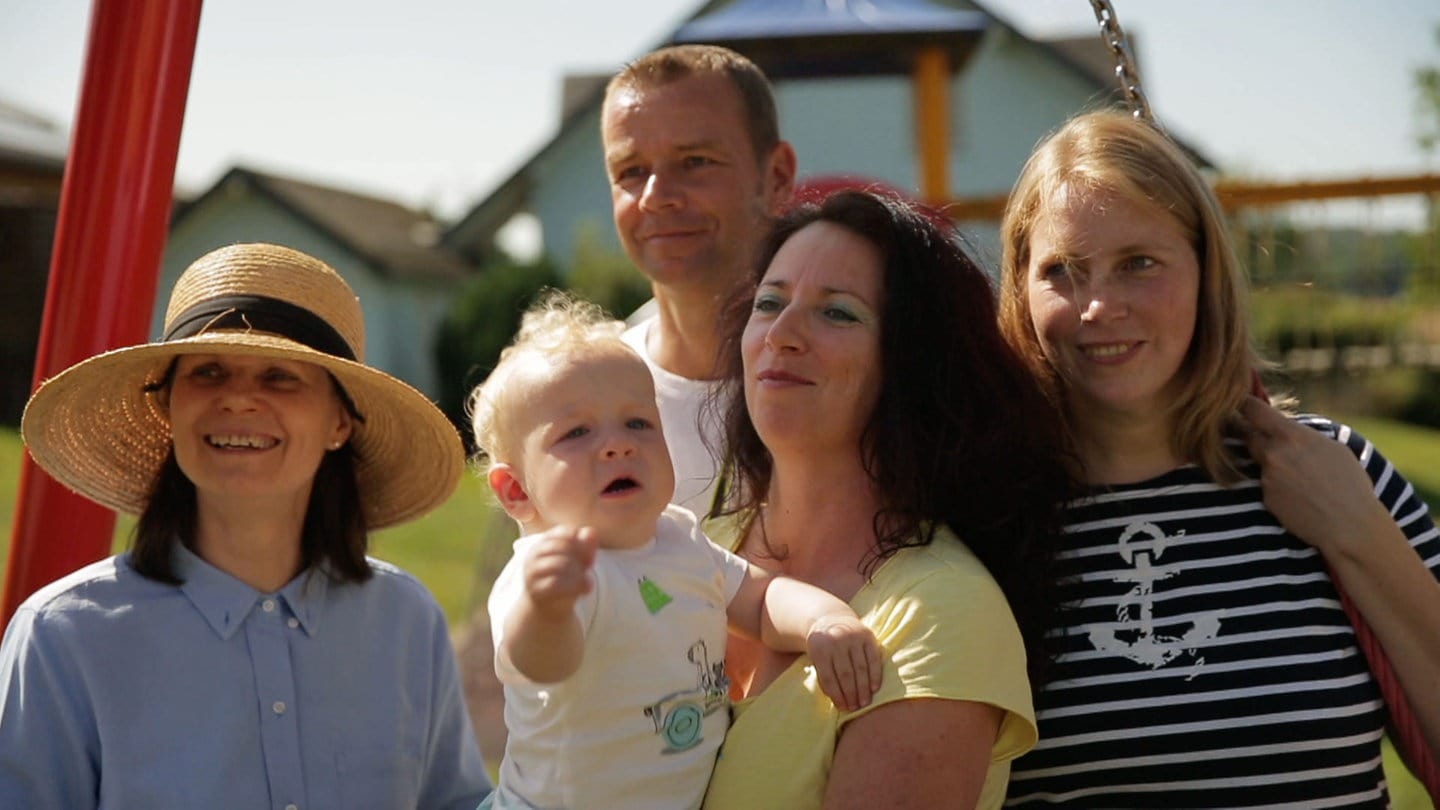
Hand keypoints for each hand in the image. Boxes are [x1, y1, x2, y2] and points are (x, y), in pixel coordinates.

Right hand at [522, 526, 598, 619]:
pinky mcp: (536, 590)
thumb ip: (586, 545)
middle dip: (581, 556)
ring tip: (586, 578)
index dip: (581, 542)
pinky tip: (585, 590)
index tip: (589, 555)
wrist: (549, 609)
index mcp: (543, 543)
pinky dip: (576, 586)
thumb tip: (592, 531)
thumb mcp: (578, 560)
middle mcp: (533, 555)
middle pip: (563, 546)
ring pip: (561, 564)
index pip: (564, 532)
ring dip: (579, 572)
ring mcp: (532, 573)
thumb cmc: (565, 578)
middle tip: (589, 567)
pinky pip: (557, 584)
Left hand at [806, 613, 882, 711]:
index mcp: (820, 649)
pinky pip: (873, 659)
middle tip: (855, 708)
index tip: (842, 708)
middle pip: (845, 674)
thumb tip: (836, 700)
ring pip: (860, 668)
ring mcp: (853, 638)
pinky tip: (874, 689)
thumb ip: (824, 676)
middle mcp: (837, 641)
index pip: (829, 677)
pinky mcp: (868, 636)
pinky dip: (875, 675)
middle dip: (851, 694)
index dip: (836, 695)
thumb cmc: (824, 647)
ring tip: (864, 703)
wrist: (831, 619)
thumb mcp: (816, 658)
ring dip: (863, 689)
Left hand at [1239, 397, 1393, 558]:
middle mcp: (1275, 453)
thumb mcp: (1332, 449)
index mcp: (1293, 435)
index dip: (1243, 405)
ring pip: (1261, 464)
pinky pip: (1266, 487)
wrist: (1350, 524)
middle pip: (1250, 437)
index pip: (1254, 411)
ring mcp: (1267, 476)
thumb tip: (1288, 429)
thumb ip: (1303, 436)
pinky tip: (1300, 497)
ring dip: (1272, 467)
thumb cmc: (1350, 484)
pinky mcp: (1265, 498)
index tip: (1237, 402)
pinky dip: (1278, 489)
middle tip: (1268, 443)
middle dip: (1254, 437)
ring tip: (1302, 479)